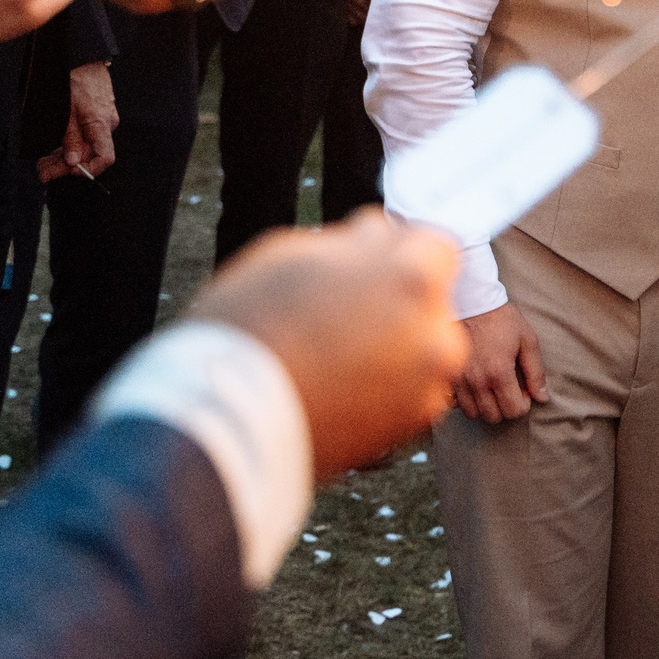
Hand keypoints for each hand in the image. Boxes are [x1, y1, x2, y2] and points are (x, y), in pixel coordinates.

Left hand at [41, 61, 118, 181]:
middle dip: (65, 167)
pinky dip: (68, 148)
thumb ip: (70, 136)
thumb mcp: (67, 108)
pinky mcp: (94, 121)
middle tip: (43, 172)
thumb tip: (72, 161)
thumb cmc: (78, 80)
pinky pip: (83, 140)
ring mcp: (100, 124)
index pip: (105, 157)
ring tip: (43, 165)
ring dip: (63, 159)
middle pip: (88, 156)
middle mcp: (105, 127)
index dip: (89, 169)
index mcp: (101, 124)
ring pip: (83, 149)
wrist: (88, 61)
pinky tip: (53, 154)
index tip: (70, 171)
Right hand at [189, 209, 468, 479]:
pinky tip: (341, 386)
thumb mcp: (297, 250)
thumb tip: (384, 235)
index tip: (363, 268)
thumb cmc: (252, 320)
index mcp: (413, 277)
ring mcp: (429, 383)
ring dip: (398, 345)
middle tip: (340, 316)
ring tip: (335, 355)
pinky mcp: (413, 424)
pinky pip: (413, 388)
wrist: (223, 416)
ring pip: (425, 347)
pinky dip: (389, 386)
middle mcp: (436, 331)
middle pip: (431, 299)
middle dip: (399, 300)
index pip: (434, 245)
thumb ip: (356, 240)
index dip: (396, 251)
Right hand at [452, 300, 549, 423]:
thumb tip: (542, 398)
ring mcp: (459, 381)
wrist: (472, 302)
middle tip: (509, 390)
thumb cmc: (502, 319)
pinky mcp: (448, 377)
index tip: (524, 390)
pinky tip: (475, 388)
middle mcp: (477, 381)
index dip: (523, 404)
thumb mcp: (528, 340)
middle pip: (493, 417)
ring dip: (486, 407)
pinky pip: (455, 404)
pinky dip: (466, 401)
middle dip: (506, 407)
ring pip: (473, 413)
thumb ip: (536, 372)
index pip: (513, 411)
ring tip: (492, 389)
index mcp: (499, 373)